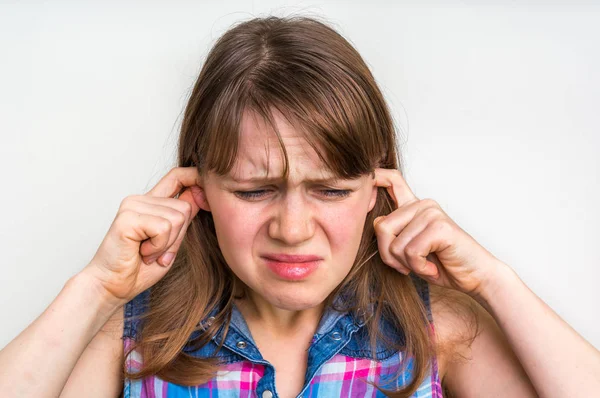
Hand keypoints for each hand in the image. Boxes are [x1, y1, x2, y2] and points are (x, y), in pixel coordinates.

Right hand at [81, 167, 207, 304]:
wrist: (113, 287)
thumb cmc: (140, 268)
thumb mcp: (171, 241)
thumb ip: (182, 218)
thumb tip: (200, 194)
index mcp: (151, 203)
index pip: (177, 176)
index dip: (197, 178)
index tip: (209, 193)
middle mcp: (140, 199)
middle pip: (185, 207)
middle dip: (178, 235)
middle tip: (157, 250)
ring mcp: (132, 206)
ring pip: (177, 218)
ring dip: (167, 243)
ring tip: (148, 253)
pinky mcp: (127, 218)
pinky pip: (163, 228)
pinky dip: (158, 247)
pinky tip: (142, 253)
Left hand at [372, 168, 501, 296]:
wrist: (475, 277)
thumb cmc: (441, 264)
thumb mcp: (408, 249)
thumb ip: (392, 234)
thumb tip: (376, 222)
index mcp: (413, 206)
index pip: (391, 179)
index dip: (373, 179)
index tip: (364, 186)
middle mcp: (422, 205)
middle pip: (381, 227)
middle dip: (389, 255)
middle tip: (409, 265)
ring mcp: (431, 213)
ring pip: (395, 244)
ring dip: (407, 264)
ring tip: (425, 265)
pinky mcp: (439, 227)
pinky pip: (411, 252)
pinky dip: (418, 267)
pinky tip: (433, 267)